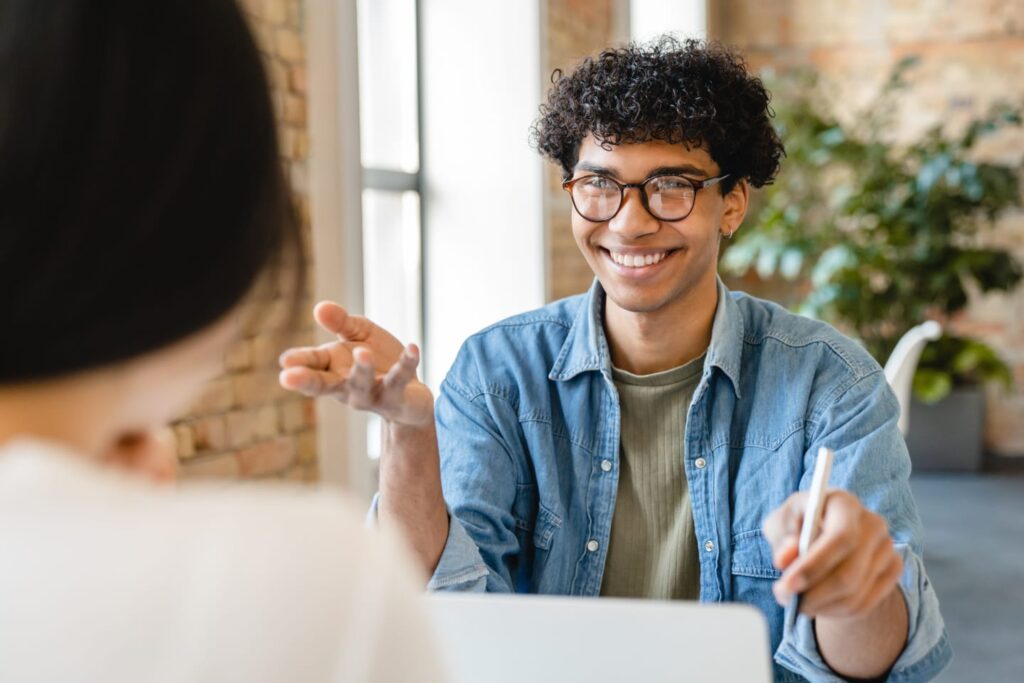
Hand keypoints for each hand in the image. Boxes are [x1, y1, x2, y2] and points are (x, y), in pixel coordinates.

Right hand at [278, 302, 433, 426]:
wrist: (411, 396)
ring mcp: (372, 395)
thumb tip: (319, 307)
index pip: (311, 365)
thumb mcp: (359, 335)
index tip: (284, 361)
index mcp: (333, 370)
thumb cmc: (378, 362)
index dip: (298, 364)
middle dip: (306, 381)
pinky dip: (406, 363)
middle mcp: (347, 387)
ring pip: (362, 385)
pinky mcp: (398, 398)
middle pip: (324, 384)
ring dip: (361, 370)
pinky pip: (400, 380)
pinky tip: (413, 348)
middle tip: (286, 378)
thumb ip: (341, 322)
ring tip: (361, 352)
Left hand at [763, 489, 902, 619]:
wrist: (826, 535)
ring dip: (820, 606)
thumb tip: (785, 558)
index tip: (787, 584)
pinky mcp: (893, 570)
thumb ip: (781, 536)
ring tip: (797, 603)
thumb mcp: (780, 523)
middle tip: (785, 600)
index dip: (813, 565)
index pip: (840, 538)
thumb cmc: (798, 525)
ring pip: (855, 594)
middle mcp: (873, 524)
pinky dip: (835, 611)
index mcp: (845, 504)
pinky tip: (817, 604)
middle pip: (849, 573)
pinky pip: (864, 604)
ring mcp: (887, 549)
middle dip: (813, 594)